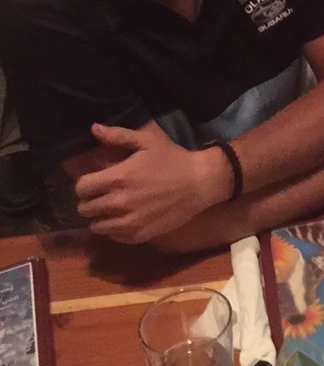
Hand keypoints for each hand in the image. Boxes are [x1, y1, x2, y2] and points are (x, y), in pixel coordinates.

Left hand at [73, 123, 229, 243]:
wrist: (199, 183)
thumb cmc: (172, 159)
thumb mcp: (147, 141)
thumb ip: (118, 136)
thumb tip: (94, 129)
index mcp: (118, 178)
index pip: (81, 188)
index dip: (84, 183)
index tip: (93, 181)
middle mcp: (119, 202)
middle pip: (84, 209)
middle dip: (89, 200)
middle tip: (102, 194)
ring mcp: (129, 222)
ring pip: (96, 226)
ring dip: (100, 217)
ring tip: (111, 208)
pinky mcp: (139, 235)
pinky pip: (113, 236)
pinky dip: (114, 229)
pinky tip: (125, 217)